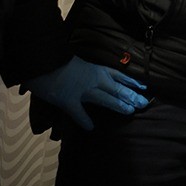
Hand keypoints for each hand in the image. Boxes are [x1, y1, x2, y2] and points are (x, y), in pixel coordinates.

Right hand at [23, 56, 148, 129]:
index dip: (132, 82)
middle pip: (118, 88)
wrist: (42, 58)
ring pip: (107, 99)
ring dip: (119, 105)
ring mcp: (83, 90)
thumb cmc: (58, 57)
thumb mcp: (77, 62)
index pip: (119, 75)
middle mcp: (94, 79)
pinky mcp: (69, 100)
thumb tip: (89, 75)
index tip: (144, 87)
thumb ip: (86, 70)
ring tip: (130, 112)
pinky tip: (90, 128)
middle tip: (144, 103)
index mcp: (96, 69)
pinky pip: (79, 113)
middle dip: (132, 96)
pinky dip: (84, 121)